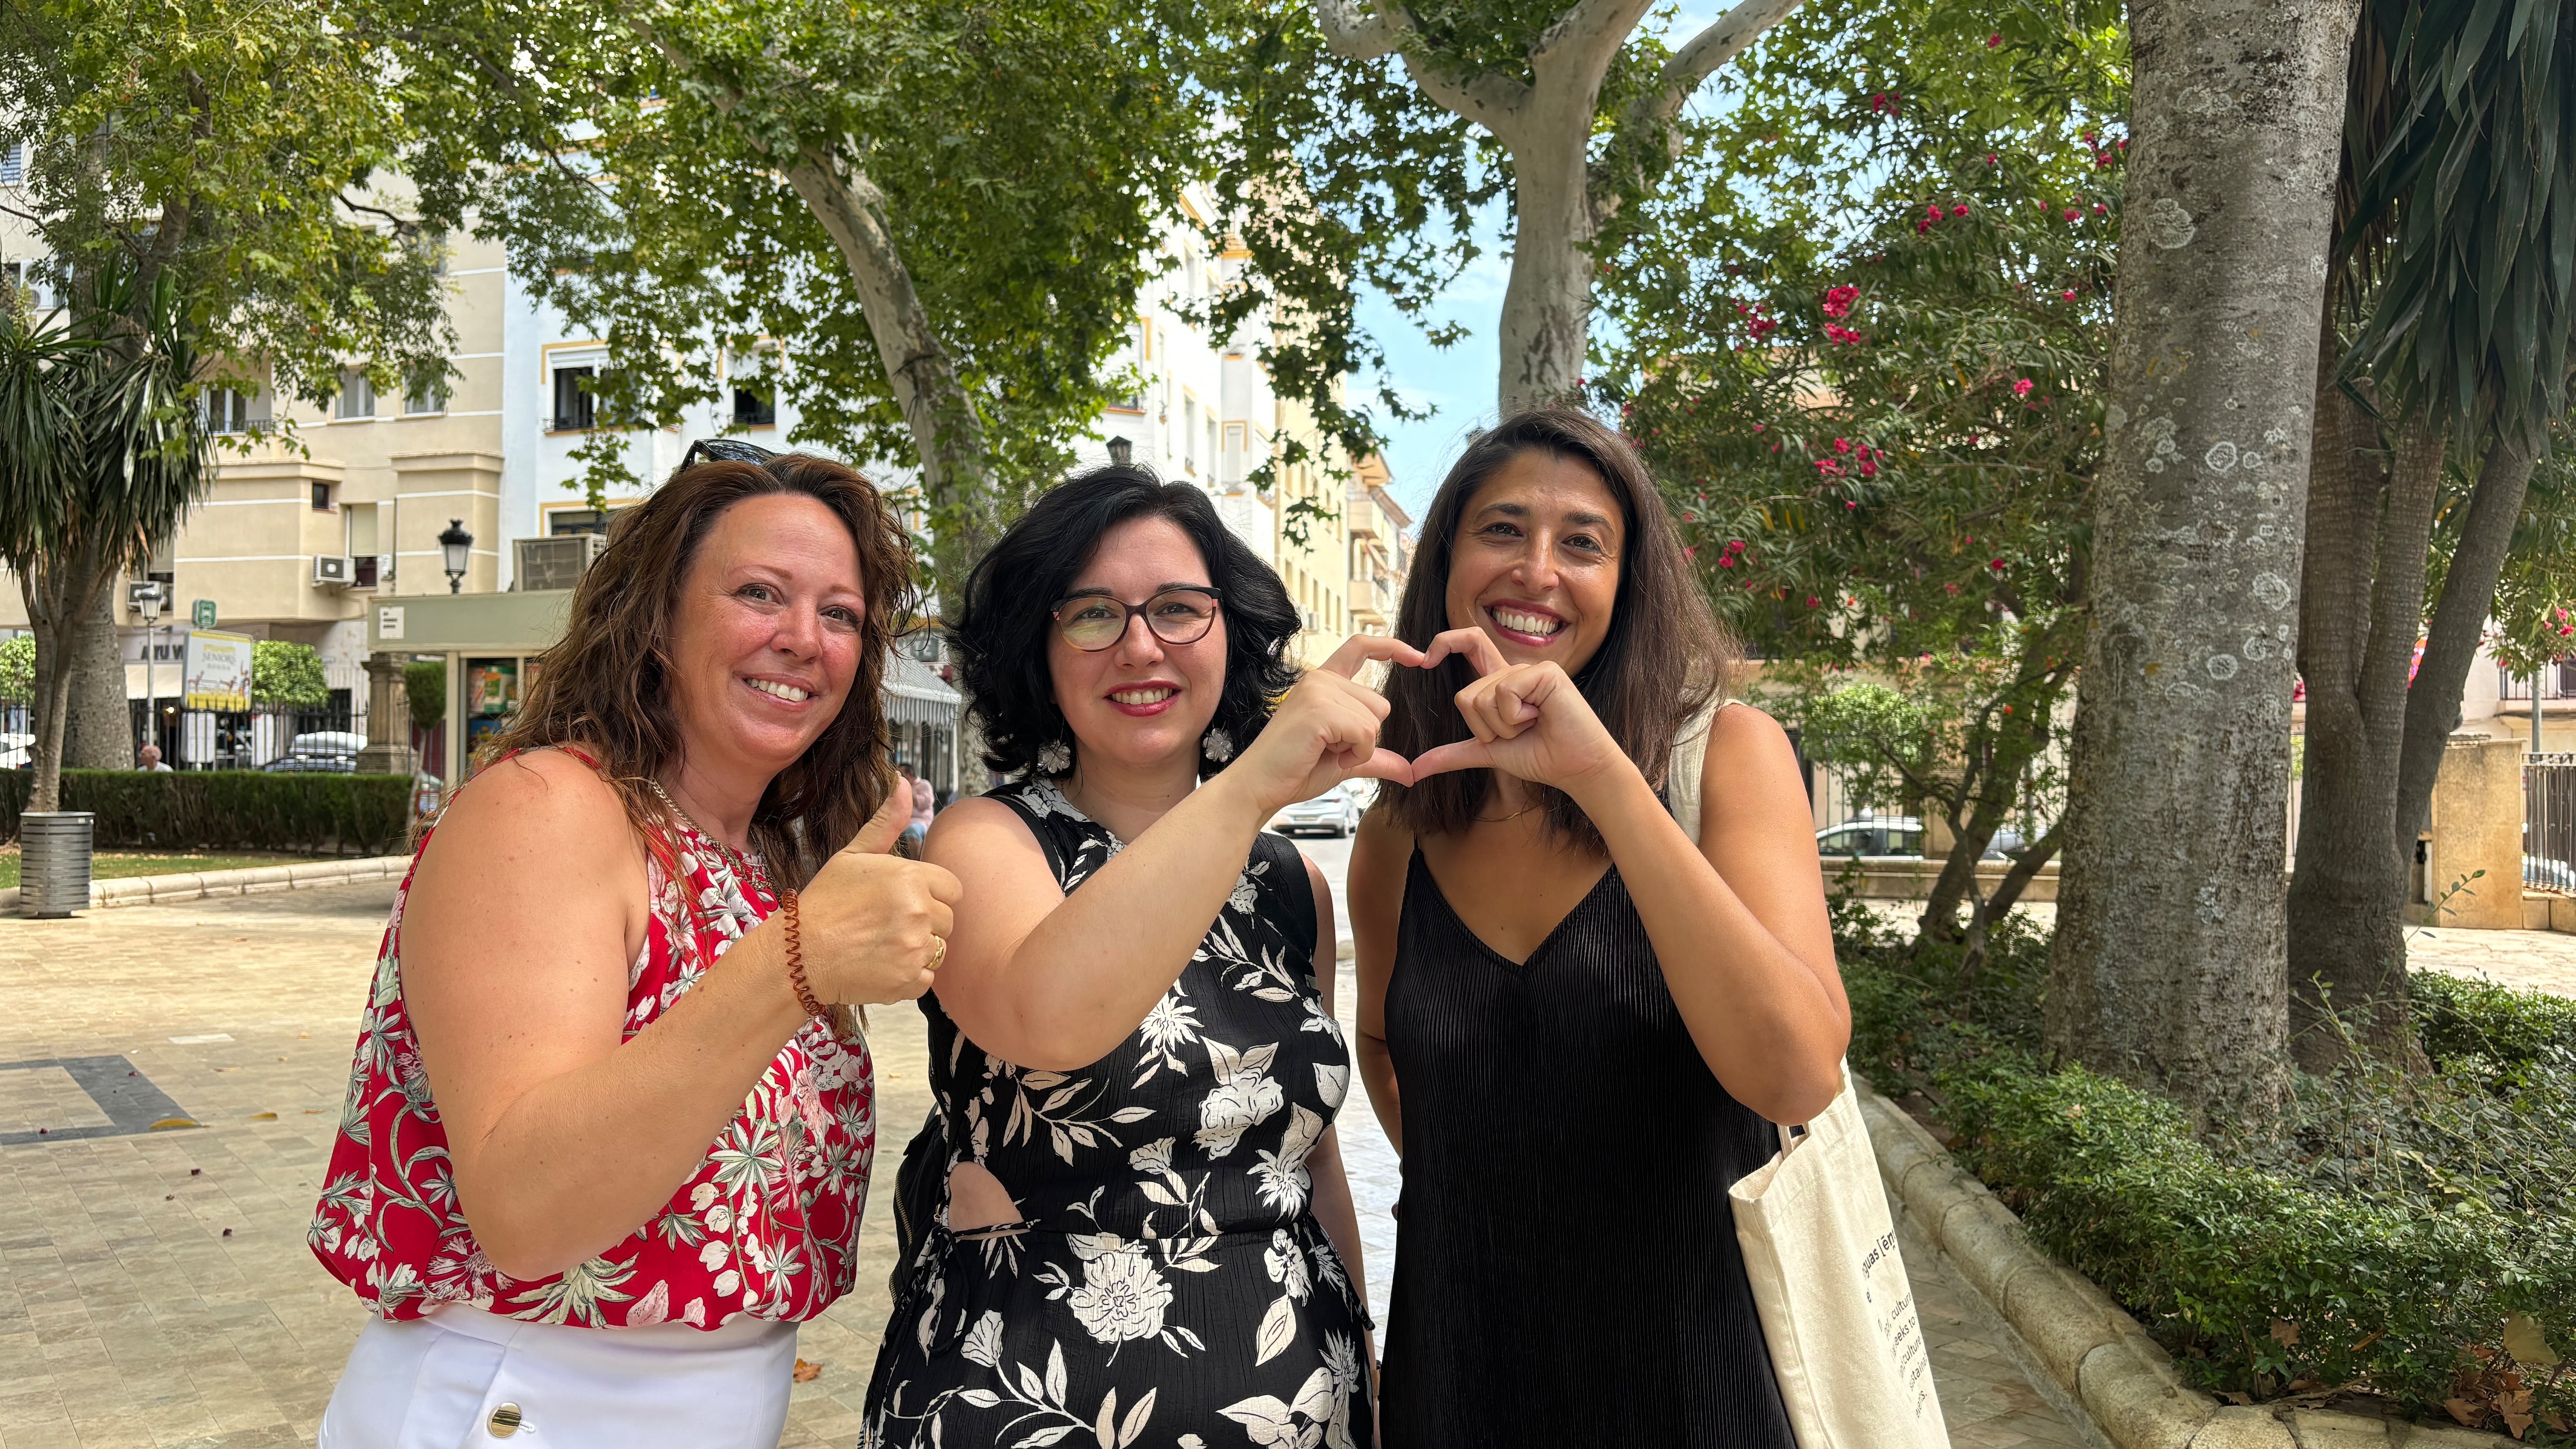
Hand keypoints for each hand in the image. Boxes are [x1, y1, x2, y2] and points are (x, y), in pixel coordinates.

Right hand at [794, 790, 962, 1004]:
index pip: (952, 889)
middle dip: (924, 923)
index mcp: (911, 877)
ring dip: (916, 950)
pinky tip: (879, 966)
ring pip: (938, 949)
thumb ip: (885, 823)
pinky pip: (925, 978)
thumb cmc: (824, 903)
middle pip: (948, 921)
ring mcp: (915, 947)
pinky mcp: (909, 980)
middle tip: (886, 926)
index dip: (931, 895)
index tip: (904, 902)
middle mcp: (919, 911)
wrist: (798, 954)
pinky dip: (907, 977)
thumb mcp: (853, 855)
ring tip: (880, 945)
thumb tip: (902, 782)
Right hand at [1227, 633, 1425, 815]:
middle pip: (1380, 703)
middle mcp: (1320, 680)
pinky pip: (1365, 733)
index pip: (1360, 647)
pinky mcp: (1320, 710)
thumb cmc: (1296, 770)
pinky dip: (1355, 754)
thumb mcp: (1346, 760)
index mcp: (1324, 682)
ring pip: (1375, 719)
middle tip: (1331, 749)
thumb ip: (1377, 757)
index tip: (1418, 656)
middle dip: (1366, 736)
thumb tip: (1412, 772)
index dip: (1391, 647)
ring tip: (1326, 752)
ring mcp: (1319, 691)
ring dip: (1359, 747)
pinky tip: (1328, 756)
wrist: (1261, 786)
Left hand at [1409, 627, 1626, 792]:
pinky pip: (1505, 693)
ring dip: (1504, 726)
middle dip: (1486, 728)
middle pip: (1466, 695)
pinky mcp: (1545, 672)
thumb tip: (1415, 768)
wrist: (1576, 769)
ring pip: (1483, 697)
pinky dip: (1516, 717)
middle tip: (1519, 732)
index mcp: (1500, 684)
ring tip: (1533, 726)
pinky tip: (1541, 718)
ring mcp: (1529, 669)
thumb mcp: (1489, 753)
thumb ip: (1453, 754)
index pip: (1469, 644)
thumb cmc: (1541, 757)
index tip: (1424, 659)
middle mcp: (1513, 671)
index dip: (1445, 641)